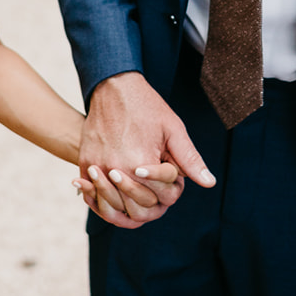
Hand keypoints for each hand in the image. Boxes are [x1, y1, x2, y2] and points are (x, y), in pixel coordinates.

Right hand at [78, 72, 212, 227]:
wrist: (113, 86)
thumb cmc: (145, 107)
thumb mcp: (173, 130)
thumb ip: (190, 160)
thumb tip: (209, 183)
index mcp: (140, 164)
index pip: (162, 198)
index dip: (173, 191)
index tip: (172, 175)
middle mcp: (116, 171)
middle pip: (139, 209)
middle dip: (153, 203)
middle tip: (158, 190)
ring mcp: (97, 168)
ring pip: (114, 208)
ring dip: (129, 209)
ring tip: (138, 199)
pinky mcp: (85, 163)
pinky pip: (92, 198)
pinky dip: (104, 204)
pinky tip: (116, 201)